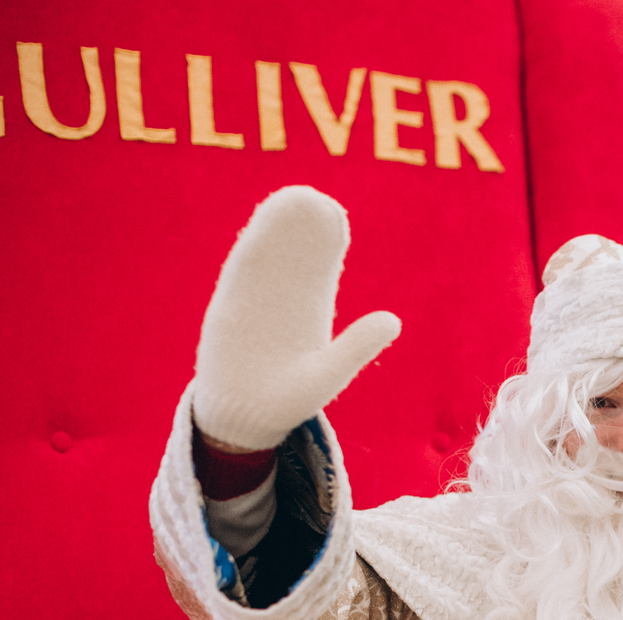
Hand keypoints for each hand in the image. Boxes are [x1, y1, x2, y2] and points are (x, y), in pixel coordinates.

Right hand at [192, 186, 401, 449]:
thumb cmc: (288, 400)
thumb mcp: (328, 373)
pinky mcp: (228, 310)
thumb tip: (394, 321)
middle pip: (294, 255)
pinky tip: (258, 231)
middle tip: (314, 198)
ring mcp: (254, 301)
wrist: (244, 418)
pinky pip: (240, 276)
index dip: (327, 242)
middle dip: (303, 227)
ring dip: (276, 231)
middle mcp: (283, 300)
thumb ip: (356, 347)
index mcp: (310, 311)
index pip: (320, 268)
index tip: (335, 215)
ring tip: (289, 201)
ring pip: (266, 258)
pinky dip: (248, 252)